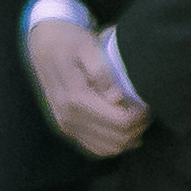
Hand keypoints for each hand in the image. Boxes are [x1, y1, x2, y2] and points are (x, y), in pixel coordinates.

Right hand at [25, 13, 148, 159]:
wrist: (43, 44)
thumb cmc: (70, 41)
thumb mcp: (87, 46)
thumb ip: (101, 71)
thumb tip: (116, 97)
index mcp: (75, 98)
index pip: (119, 122)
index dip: (140, 116)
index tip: (147, 102)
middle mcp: (68, 117)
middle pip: (117, 139)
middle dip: (138, 127)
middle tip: (145, 109)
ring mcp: (66, 126)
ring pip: (108, 149)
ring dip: (128, 138)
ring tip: (136, 117)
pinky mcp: (66, 129)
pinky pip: (95, 149)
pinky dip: (114, 144)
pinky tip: (123, 129)